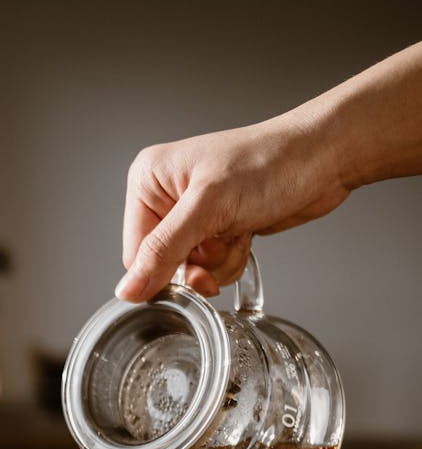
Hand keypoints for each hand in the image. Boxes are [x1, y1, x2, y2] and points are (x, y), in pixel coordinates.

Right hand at [116, 119, 349, 301]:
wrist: (321, 159)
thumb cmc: (269, 163)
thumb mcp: (207, 209)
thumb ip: (163, 252)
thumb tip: (127, 290)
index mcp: (148, 180)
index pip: (134, 253)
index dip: (163, 269)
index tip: (193, 266)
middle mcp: (166, 196)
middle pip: (163, 265)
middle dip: (197, 265)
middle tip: (221, 241)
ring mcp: (193, 214)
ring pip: (190, 271)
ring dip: (218, 262)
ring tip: (237, 230)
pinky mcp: (217, 227)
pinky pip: (211, 267)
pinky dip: (230, 260)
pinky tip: (246, 233)